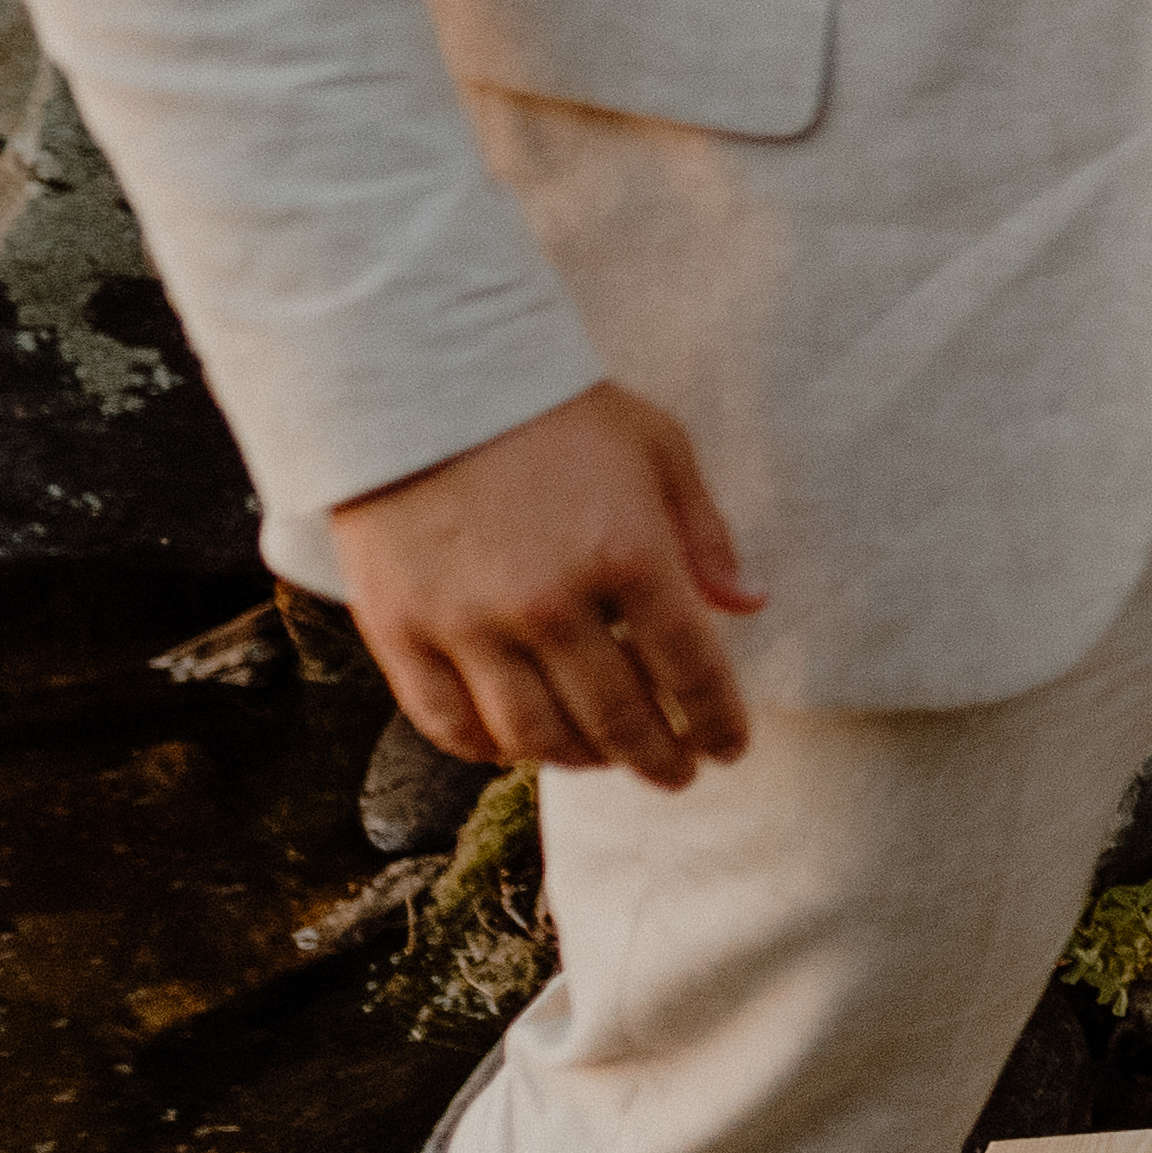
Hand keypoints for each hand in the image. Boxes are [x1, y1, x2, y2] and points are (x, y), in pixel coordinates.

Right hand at [333, 381, 764, 784]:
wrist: (420, 377)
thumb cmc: (554, 409)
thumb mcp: (656, 449)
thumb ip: (705, 536)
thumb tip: (750, 608)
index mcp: (628, 555)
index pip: (691, 671)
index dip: (719, 722)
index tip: (731, 749)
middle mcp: (551, 604)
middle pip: (618, 719)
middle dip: (659, 759)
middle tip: (678, 775)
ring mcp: (469, 624)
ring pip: (535, 735)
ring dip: (581, 761)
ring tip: (605, 760)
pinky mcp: (401, 631)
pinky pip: (449, 723)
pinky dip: (489, 749)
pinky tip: (517, 747)